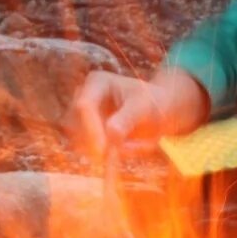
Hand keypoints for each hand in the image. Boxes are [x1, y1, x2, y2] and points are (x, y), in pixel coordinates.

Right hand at [74, 69, 208, 154]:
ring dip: (109, 149)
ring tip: (137, 144)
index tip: (103, 150)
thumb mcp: (145, 107)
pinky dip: (111, 155)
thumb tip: (111, 135)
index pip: (84, 106)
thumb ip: (128, 118)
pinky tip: (131, 146)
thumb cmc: (154, 102)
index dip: (90, 129)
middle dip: (98, 142)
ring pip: (82, 142)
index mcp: (97, 82)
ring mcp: (83, 116)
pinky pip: (91, 151)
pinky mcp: (87, 133)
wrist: (160, 110)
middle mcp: (84, 97)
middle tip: (122, 153)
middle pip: (76, 125)